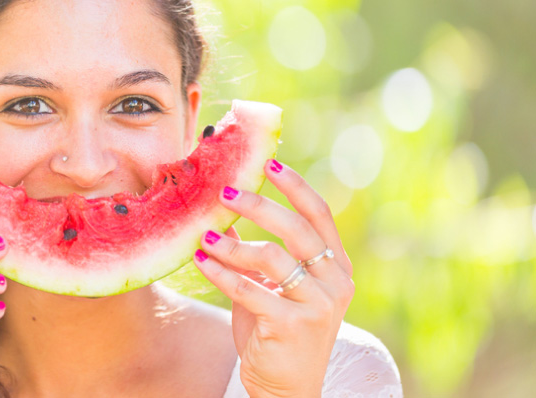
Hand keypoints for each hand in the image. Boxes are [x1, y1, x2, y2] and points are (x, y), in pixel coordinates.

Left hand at [193, 159, 354, 397]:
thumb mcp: (270, 285)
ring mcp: (318, 305)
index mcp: (334, 267)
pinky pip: (249, 289)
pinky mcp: (294, 325)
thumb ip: (257, 252)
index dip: (295, 186)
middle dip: (259, 206)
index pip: (319, 215)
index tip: (268, 162)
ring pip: (270, 257)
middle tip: (224, 193)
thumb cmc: (273, 330)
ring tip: (203, 237)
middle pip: (296, 229)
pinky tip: (201, 261)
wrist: (284, 387)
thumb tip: (226, 212)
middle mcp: (335, 282)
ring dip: (231, 244)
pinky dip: (221, 272)